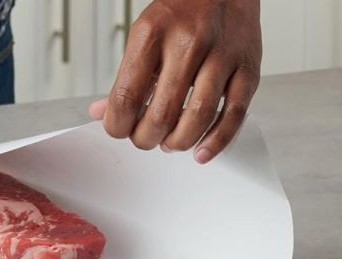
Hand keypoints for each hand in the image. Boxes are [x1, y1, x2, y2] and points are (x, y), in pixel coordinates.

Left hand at [88, 0, 261, 163]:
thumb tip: (101, 114)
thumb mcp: (143, 36)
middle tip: (145, 139)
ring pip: (198, 117)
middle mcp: (188, 43)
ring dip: (178, 142)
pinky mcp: (249, 67)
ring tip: (169, 143)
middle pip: (162, 113)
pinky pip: (234, 113)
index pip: (126, 96)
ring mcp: (221, 55)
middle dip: (146, 138)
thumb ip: (124, 78)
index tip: (118, 130)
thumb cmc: (180, 14)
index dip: (117, 125)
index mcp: (152, 34)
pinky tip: (202, 152)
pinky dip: (217, 140)